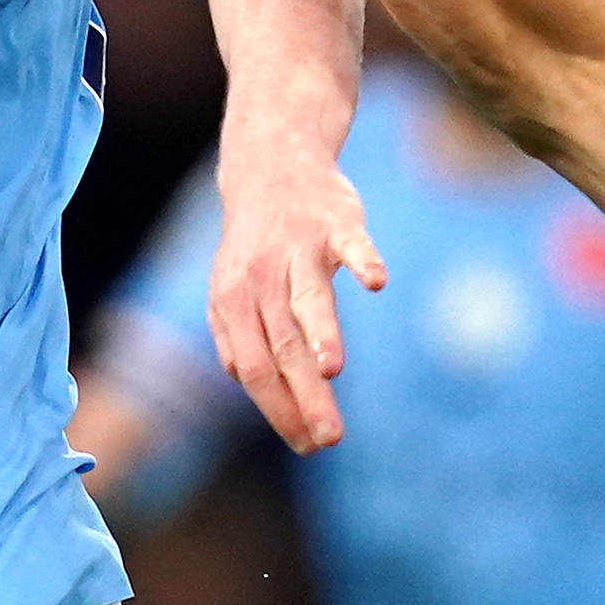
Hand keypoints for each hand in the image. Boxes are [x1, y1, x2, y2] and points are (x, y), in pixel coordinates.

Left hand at [205, 135, 389, 453]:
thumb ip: (233, 333)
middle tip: (329, 438)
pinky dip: (363, 259)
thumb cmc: (256, 238)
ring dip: (319, 334)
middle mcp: (262, 278)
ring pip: (307, 299)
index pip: (256, 370)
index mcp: (234, 302)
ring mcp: (300, 248)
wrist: (271, 159)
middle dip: (304, 397)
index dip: (279, 410)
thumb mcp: (229, 285)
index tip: (307, 445)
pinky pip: (352, 242)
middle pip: (282, 347)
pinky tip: (375, 281)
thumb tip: (245, 379)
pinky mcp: (337, 221)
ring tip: (330, 371)